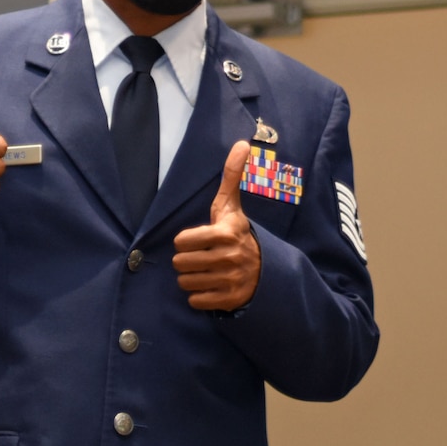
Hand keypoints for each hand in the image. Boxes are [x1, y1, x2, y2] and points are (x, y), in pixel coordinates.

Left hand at [173, 142, 261, 310]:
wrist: (265, 269)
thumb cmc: (237, 234)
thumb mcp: (232, 206)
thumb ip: (231, 176)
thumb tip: (242, 143)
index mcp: (225, 233)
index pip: (182, 241)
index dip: (185, 241)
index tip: (196, 240)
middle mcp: (228, 258)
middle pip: (181, 264)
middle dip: (186, 261)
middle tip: (199, 258)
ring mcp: (229, 281)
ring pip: (186, 283)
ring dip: (190, 279)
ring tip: (203, 272)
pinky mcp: (229, 300)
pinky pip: (196, 302)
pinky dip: (198, 297)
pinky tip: (209, 287)